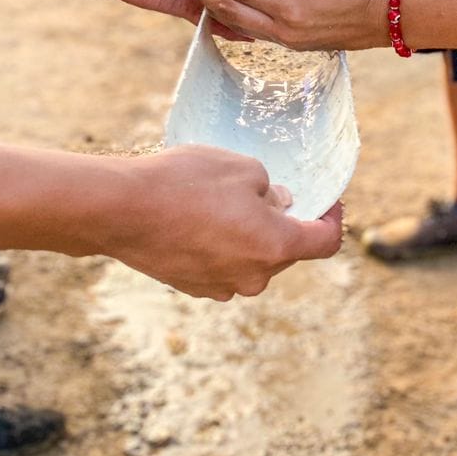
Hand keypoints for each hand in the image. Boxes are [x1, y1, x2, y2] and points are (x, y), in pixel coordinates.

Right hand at [112, 146, 343, 298]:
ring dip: (249, 235)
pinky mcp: (193, 287)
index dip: (333, 219)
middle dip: (284, 223)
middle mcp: (254, 277)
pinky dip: (221, 245)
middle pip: (286, 252)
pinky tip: (198, 219)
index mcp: (276, 246)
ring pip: (252, 259)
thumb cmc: (187, 182)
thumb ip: (271, 189)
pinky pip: (222, 265)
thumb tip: (279, 204)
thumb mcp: (242, 168)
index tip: (329, 201)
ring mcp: (221, 287)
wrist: (123, 210)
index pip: (325, 243)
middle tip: (267, 190)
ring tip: (223, 202)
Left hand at [188, 0, 391, 51]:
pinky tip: (233, 11)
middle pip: (234, 14)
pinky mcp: (298, 44)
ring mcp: (291, 41)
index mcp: (290, 9)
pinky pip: (259, 33)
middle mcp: (285, 30)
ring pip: (243, 26)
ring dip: (221, 9)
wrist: (392, 17)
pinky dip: (239, 20)